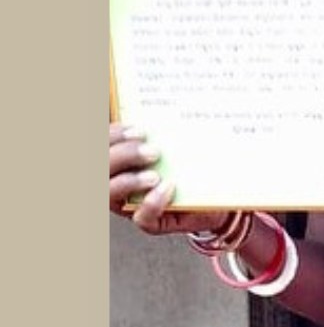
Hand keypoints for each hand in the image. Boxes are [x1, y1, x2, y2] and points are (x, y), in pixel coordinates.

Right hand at [109, 122, 228, 235]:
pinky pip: (141, 218)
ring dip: (129, 181)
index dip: (113, 136)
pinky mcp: (152, 222)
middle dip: (123, 156)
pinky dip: (153, 203)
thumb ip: (164, 130)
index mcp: (120, 157)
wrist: (219, 192)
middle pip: (101, 168)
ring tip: (155, 175)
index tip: (139, 130)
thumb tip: (165, 104)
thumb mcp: (177, 142)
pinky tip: (168, 188)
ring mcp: (131, 203)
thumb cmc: (192, 163)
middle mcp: (118, 181)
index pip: (102, 144)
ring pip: (109, 194)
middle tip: (153, 151)